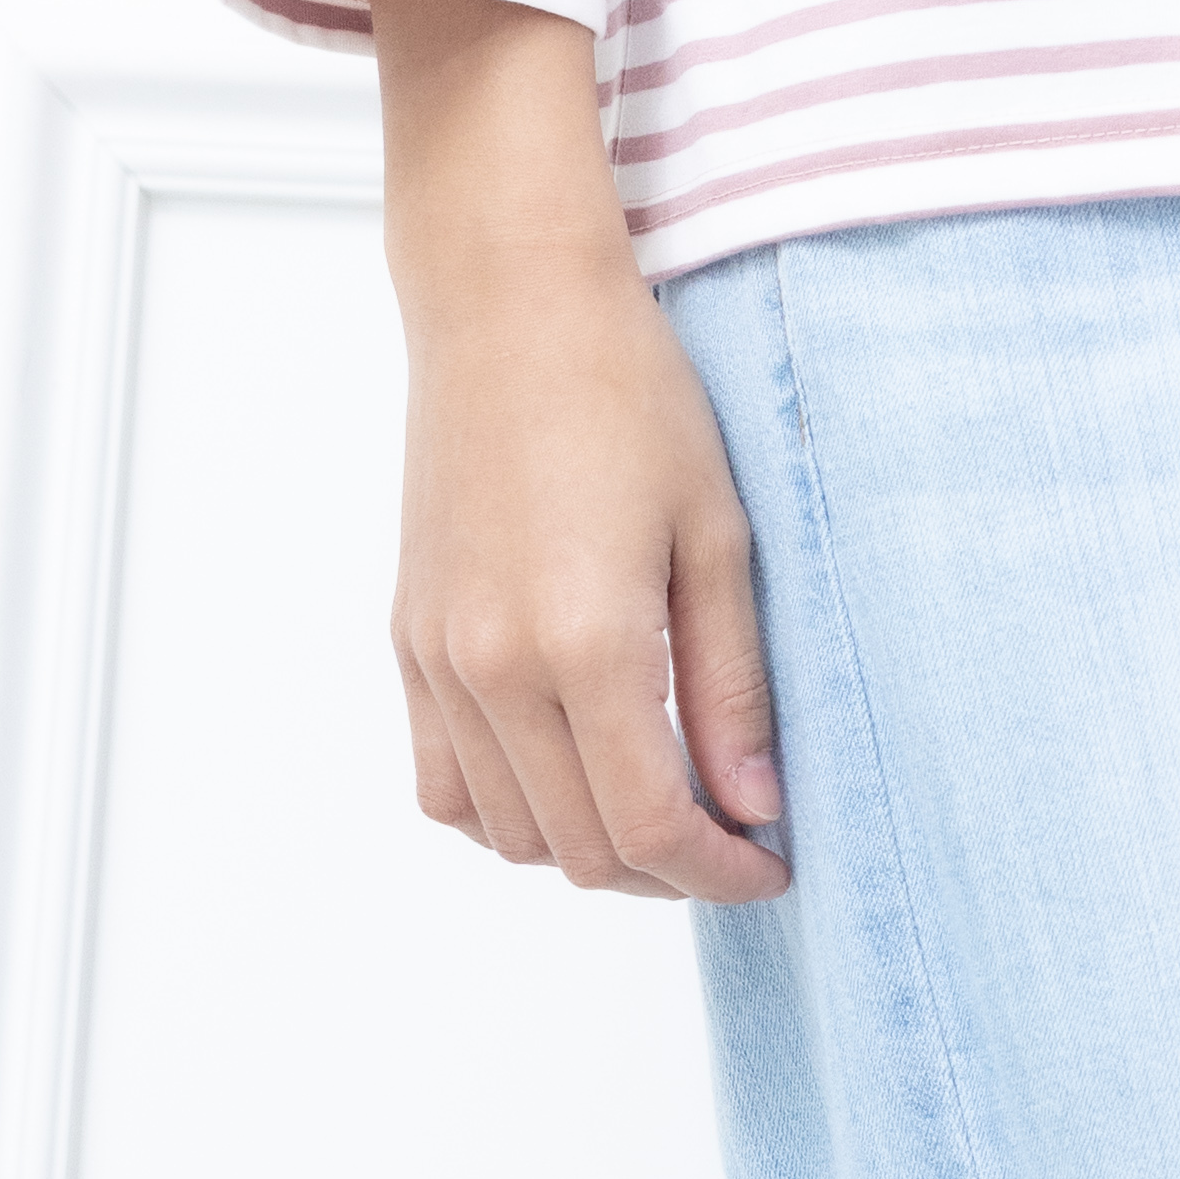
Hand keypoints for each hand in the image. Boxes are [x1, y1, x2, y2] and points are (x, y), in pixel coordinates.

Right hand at [366, 0, 789, 902]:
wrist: (510, 305)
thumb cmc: (629, 393)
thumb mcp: (717, 534)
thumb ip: (733, 685)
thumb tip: (755, 804)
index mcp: (587, 644)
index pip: (652, 825)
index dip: (721, 872)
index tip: (771, 867)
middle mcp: (497, 670)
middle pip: (581, 846)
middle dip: (667, 872)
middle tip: (733, 841)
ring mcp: (440, 660)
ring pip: (507, 832)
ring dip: (587, 848)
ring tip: (659, 808)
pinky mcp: (408, 639)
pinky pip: (444, 783)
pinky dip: (506, 812)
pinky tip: (568, 775)